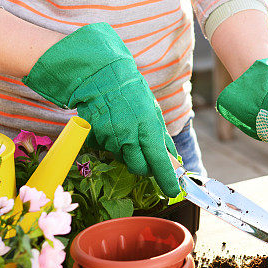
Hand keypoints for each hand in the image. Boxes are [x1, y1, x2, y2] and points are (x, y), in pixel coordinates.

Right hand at [23, 23, 180, 196]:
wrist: (101, 76)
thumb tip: (173, 160)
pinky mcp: (94, 138)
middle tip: (148, 156)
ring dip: (129, 152)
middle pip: (139, 169)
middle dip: (146, 167)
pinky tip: (114, 127)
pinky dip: (113, 144)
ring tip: (127, 129)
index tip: (173, 191)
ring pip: (123, 159)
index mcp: (147, 128)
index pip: (160, 163)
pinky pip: (107, 150)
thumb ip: (162, 138)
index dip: (167, 181)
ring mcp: (109, 138)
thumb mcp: (154, 112)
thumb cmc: (132, 92)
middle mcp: (128, 137)